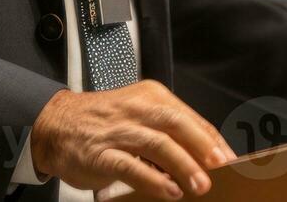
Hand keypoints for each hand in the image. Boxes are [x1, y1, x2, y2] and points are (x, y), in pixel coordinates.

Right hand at [30, 80, 236, 198]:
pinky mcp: (100, 153)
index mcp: (150, 96)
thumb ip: (168, 132)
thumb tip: (204, 158)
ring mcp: (117, 131)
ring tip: (200, 185)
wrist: (54, 125)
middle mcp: (136, 109)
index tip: (232, 159)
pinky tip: (168, 191)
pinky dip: (152, 179)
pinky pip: (130, 166)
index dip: (213, 139)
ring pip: (157, 143)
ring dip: (183, 165)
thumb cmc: (102, 123)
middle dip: (203, 147)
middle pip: (177, 124)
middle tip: (222, 168)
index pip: (190, 117)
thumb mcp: (138, 116)